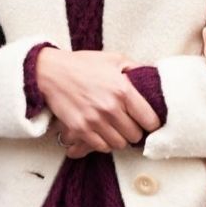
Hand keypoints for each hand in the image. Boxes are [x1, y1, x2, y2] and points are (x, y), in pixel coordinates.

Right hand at [36, 48, 160, 152]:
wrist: (51, 72)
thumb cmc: (84, 64)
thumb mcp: (114, 59)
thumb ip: (136, 68)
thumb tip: (153, 77)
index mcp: (123, 90)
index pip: (150, 120)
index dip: (152, 123)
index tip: (148, 122)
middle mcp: (111, 108)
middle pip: (135, 135)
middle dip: (135, 130)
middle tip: (129, 124)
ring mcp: (95, 120)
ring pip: (120, 144)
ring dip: (120, 138)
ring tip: (115, 128)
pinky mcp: (80, 129)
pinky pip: (101, 147)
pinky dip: (104, 142)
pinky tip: (102, 131)